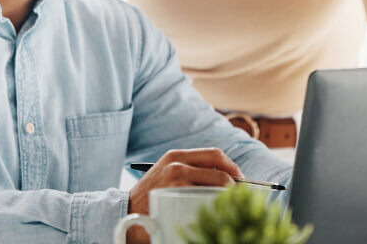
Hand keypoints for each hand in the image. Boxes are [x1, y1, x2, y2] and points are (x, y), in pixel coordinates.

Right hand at [125, 148, 241, 243]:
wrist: (126, 211)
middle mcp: (177, 163)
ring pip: (216, 185)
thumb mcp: (168, 173)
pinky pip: (206, 199)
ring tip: (229, 205)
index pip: (215, 154)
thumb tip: (226, 176)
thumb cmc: (151, 195)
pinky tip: (215, 212)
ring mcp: (176, 179)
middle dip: (235, 184)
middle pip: (220, 170)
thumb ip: (191, 170)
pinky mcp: (175, 195)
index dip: (232, 166)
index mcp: (176, 155)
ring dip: (227, 196)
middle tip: (238, 195)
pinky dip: (216, 206)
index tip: (240, 179)